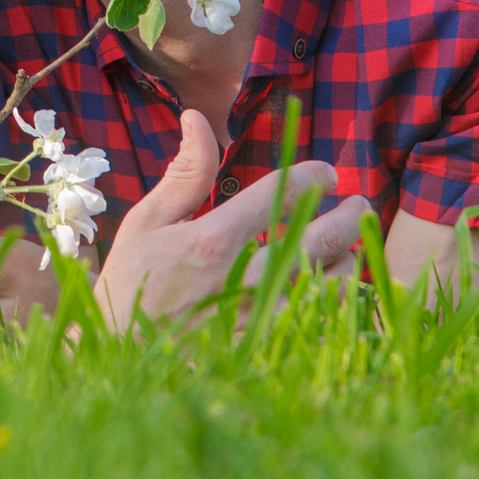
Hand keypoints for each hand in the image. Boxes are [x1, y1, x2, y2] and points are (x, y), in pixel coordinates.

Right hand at [93, 111, 371, 327]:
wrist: (119, 360)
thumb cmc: (130, 285)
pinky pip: (321, 328)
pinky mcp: (267, 351)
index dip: (313, 175)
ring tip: (349, 248)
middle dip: (348, 215)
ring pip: (330, 286)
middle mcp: (245, 277)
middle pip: (320, 238)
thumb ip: (183, 174)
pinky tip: (334, 295)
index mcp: (215, 239)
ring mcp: (260, 318)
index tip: (327, 174)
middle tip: (358, 203)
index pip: (282, 192)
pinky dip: (335, 308)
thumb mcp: (147, 222)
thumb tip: (197, 118)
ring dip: (347, 261)